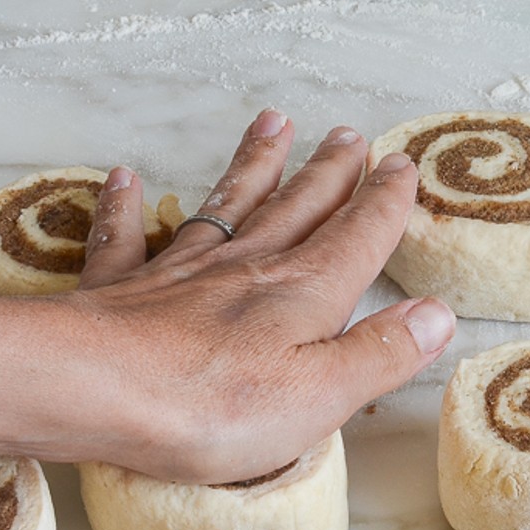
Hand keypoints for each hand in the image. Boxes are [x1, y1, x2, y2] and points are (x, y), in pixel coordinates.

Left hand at [60, 108, 454, 483]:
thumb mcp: (322, 395)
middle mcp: (248, 268)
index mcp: (303, 294)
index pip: (357, 237)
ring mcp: (181, 272)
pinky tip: (125, 179)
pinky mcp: (121, 290)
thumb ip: (381, 353)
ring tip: (274, 124)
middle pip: (298, 209)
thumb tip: (439, 314)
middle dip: (329, 173)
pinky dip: (126, 208)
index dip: (385, 202)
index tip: (402, 165)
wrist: (90, 389)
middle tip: (349, 135)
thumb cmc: (212, 404)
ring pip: (228, 205)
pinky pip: (126, 238)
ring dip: (254, 165)